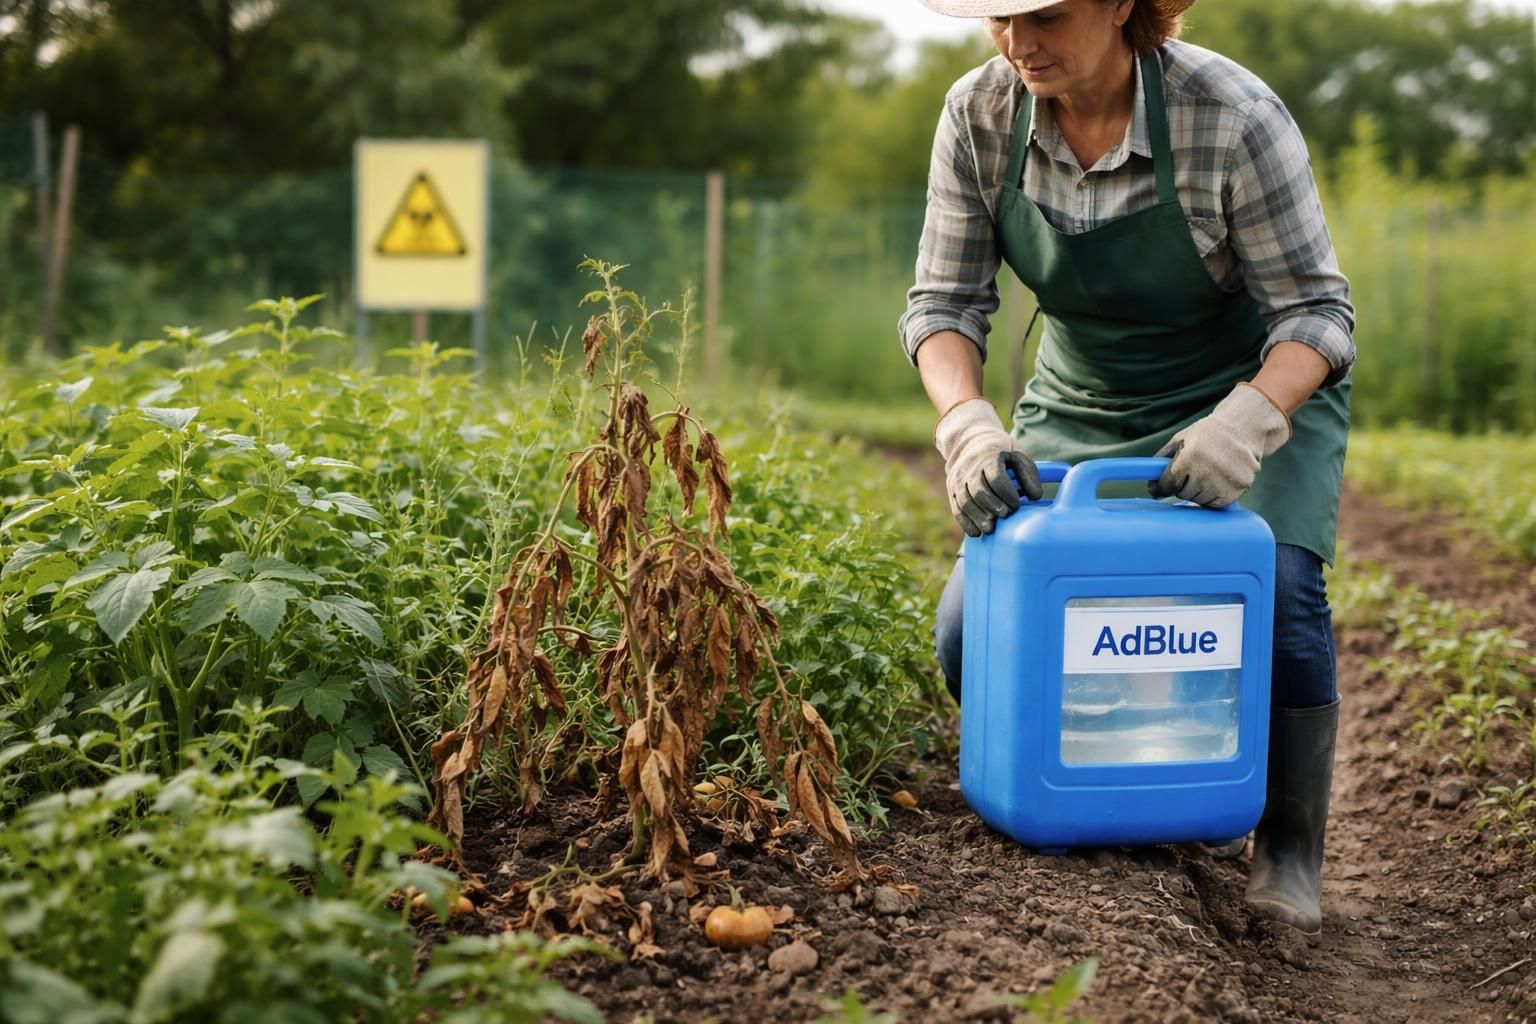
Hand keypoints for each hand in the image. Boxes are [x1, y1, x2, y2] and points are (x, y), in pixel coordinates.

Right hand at [934, 398, 1042, 536]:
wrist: (971, 442)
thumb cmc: (1001, 454)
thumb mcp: (1018, 456)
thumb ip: (1029, 475)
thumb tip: (1036, 497)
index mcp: (989, 457)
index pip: (996, 477)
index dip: (1007, 493)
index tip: (1016, 503)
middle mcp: (970, 468)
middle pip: (978, 491)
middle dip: (992, 506)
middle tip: (1005, 515)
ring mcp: (958, 480)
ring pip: (965, 501)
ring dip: (977, 517)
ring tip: (990, 529)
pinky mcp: (952, 491)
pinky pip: (956, 509)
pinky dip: (965, 522)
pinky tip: (977, 533)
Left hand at [1149, 382, 1290, 508]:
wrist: (1242, 428)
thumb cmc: (1207, 434)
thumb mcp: (1181, 439)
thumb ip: (1163, 459)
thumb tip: (1151, 484)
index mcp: (1191, 456)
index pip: (1168, 484)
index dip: (1160, 488)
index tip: (1157, 489)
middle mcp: (1208, 470)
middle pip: (1184, 493)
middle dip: (1181, 486)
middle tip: (1188, 475)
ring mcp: (1226, 481)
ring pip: (1199, 500)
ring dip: (1197, 493)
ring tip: (1203, 476)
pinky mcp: (1240, 488)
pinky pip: (1217, 504)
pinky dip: (1212, 498)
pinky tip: (1214, 483)